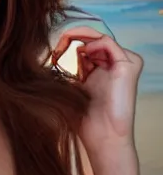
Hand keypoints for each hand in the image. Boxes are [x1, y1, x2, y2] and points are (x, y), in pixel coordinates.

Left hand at [52, 26, 143, 155]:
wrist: (101, 138)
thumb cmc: (83, 118)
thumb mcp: (68, 87)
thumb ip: (64, 70)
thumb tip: (46, 56)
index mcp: (99, 69)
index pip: (85, 43)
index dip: (68, 40)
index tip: (54, 50)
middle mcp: (111, 65)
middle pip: (93, 37)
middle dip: (73, 36)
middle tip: (58, 43)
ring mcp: (121, 66)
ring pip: (101, 37)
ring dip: (81, 36)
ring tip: (66, 44)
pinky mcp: (128, 68)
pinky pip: (110, 43)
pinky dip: (93, 43)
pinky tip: (83, 52)